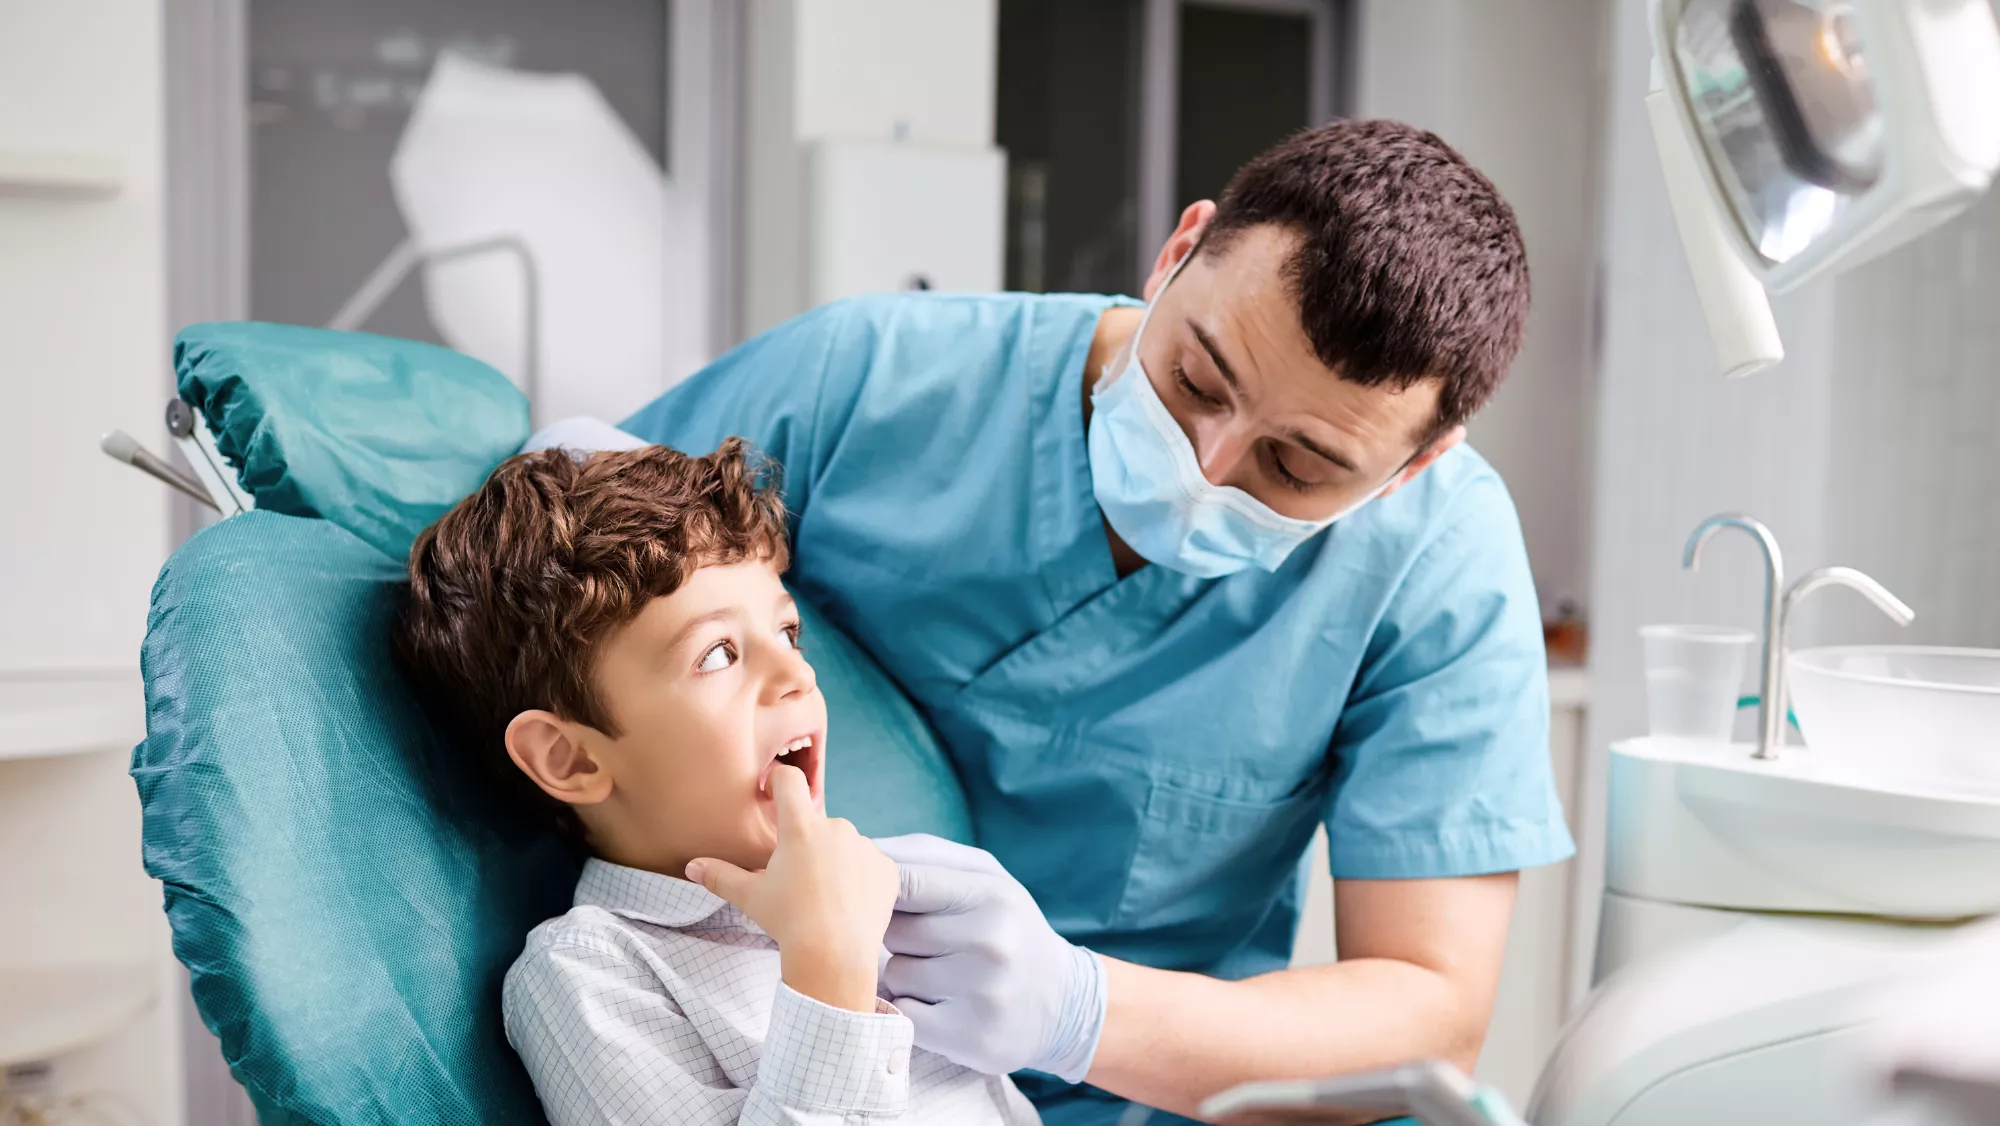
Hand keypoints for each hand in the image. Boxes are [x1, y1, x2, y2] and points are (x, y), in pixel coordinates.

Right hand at [687, 765, 897, 1011]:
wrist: (834, 955)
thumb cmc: (788, 921)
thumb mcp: (750, 897)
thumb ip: (720, 876)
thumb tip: (691, 866)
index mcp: (800, 827)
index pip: (789, 781)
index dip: (778, 779)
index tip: (771, 790)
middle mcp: (836, 828)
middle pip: (817, 823)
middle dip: (807, 843)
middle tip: (798, 879)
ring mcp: (865, 847)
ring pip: (844, 845)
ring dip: (834, 861)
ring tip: (824, 897)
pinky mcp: (886, 867)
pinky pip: (869, 865)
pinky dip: (860, 879)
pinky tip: (848, 904)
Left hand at [876, 834, 1106, 1081]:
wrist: (1065, 1002)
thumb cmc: (1008, 927)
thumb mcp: (984, 878)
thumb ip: (924, 856)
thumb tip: (860, 848)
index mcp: (991, 894)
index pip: (905, 881)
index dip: (880, 889)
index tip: (875, 895)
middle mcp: (991, 941)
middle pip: (893, 930)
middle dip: (899, 934)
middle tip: (931, 942)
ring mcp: (982, 992)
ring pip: (895, 973)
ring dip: (905, 974)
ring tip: (942, 975)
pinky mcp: (970, 1037)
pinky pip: (903, 1014)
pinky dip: (911, 1009)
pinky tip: (940, 1004)